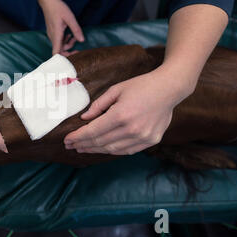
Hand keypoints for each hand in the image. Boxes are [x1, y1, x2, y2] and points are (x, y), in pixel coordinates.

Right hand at [41, 0, 84, 54]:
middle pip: (59, 51)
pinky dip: (64, 40)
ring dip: (67, 44)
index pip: (56, 53)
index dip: (64, 58)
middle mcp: (52, 37)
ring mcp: (51, 35)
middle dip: (69, 51)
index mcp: (56, 35)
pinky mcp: (52, 32)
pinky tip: (69, 34)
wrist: (48, 2)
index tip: (73, 55)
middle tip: (77, 48)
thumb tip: (82, 40)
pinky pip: (58, 41)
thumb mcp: (70, 18)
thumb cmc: (58, 8)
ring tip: (74, 37)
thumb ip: (76, 30)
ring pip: (59, 46)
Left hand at [64, 69, 192, 154]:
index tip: (66, 140)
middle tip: (70, 145)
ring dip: (95, 150)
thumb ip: (98, 105)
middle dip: (82, 144)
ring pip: (112, 149)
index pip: (93, 131)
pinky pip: (126, 150)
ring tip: (82, 148)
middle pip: (100, 142)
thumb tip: (84, 118)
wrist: (169, 89)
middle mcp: (132, 129)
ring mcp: (143, 137)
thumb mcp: (116, 90)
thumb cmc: (141, 86)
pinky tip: (101, 148)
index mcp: (120, 115)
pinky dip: (112, 150)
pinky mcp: (150, 141)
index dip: (77, 137)